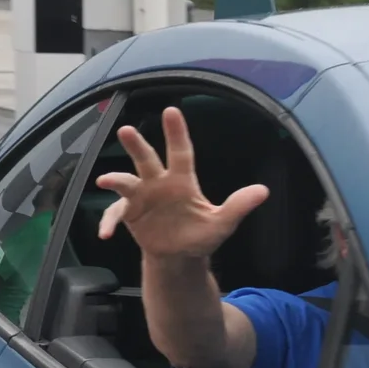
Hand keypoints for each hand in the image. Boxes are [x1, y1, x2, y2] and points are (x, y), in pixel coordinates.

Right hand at [95, 106, 267, 259]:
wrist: (179, 256)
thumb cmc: (200, 236)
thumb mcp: (222, 224)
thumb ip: (238, 207)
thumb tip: (263, 191)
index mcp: (182, 181)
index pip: (181, 152)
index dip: (176, 132)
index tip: (171, 111)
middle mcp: (158, 183)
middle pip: (146, 160)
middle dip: (136, 145)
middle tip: (126, 130)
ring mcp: (141, 197)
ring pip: (126, 182)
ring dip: (116, 179)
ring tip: (106, 180)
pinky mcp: (129, 214)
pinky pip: (115, 214)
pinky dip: (109, 222)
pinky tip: (106, 234)